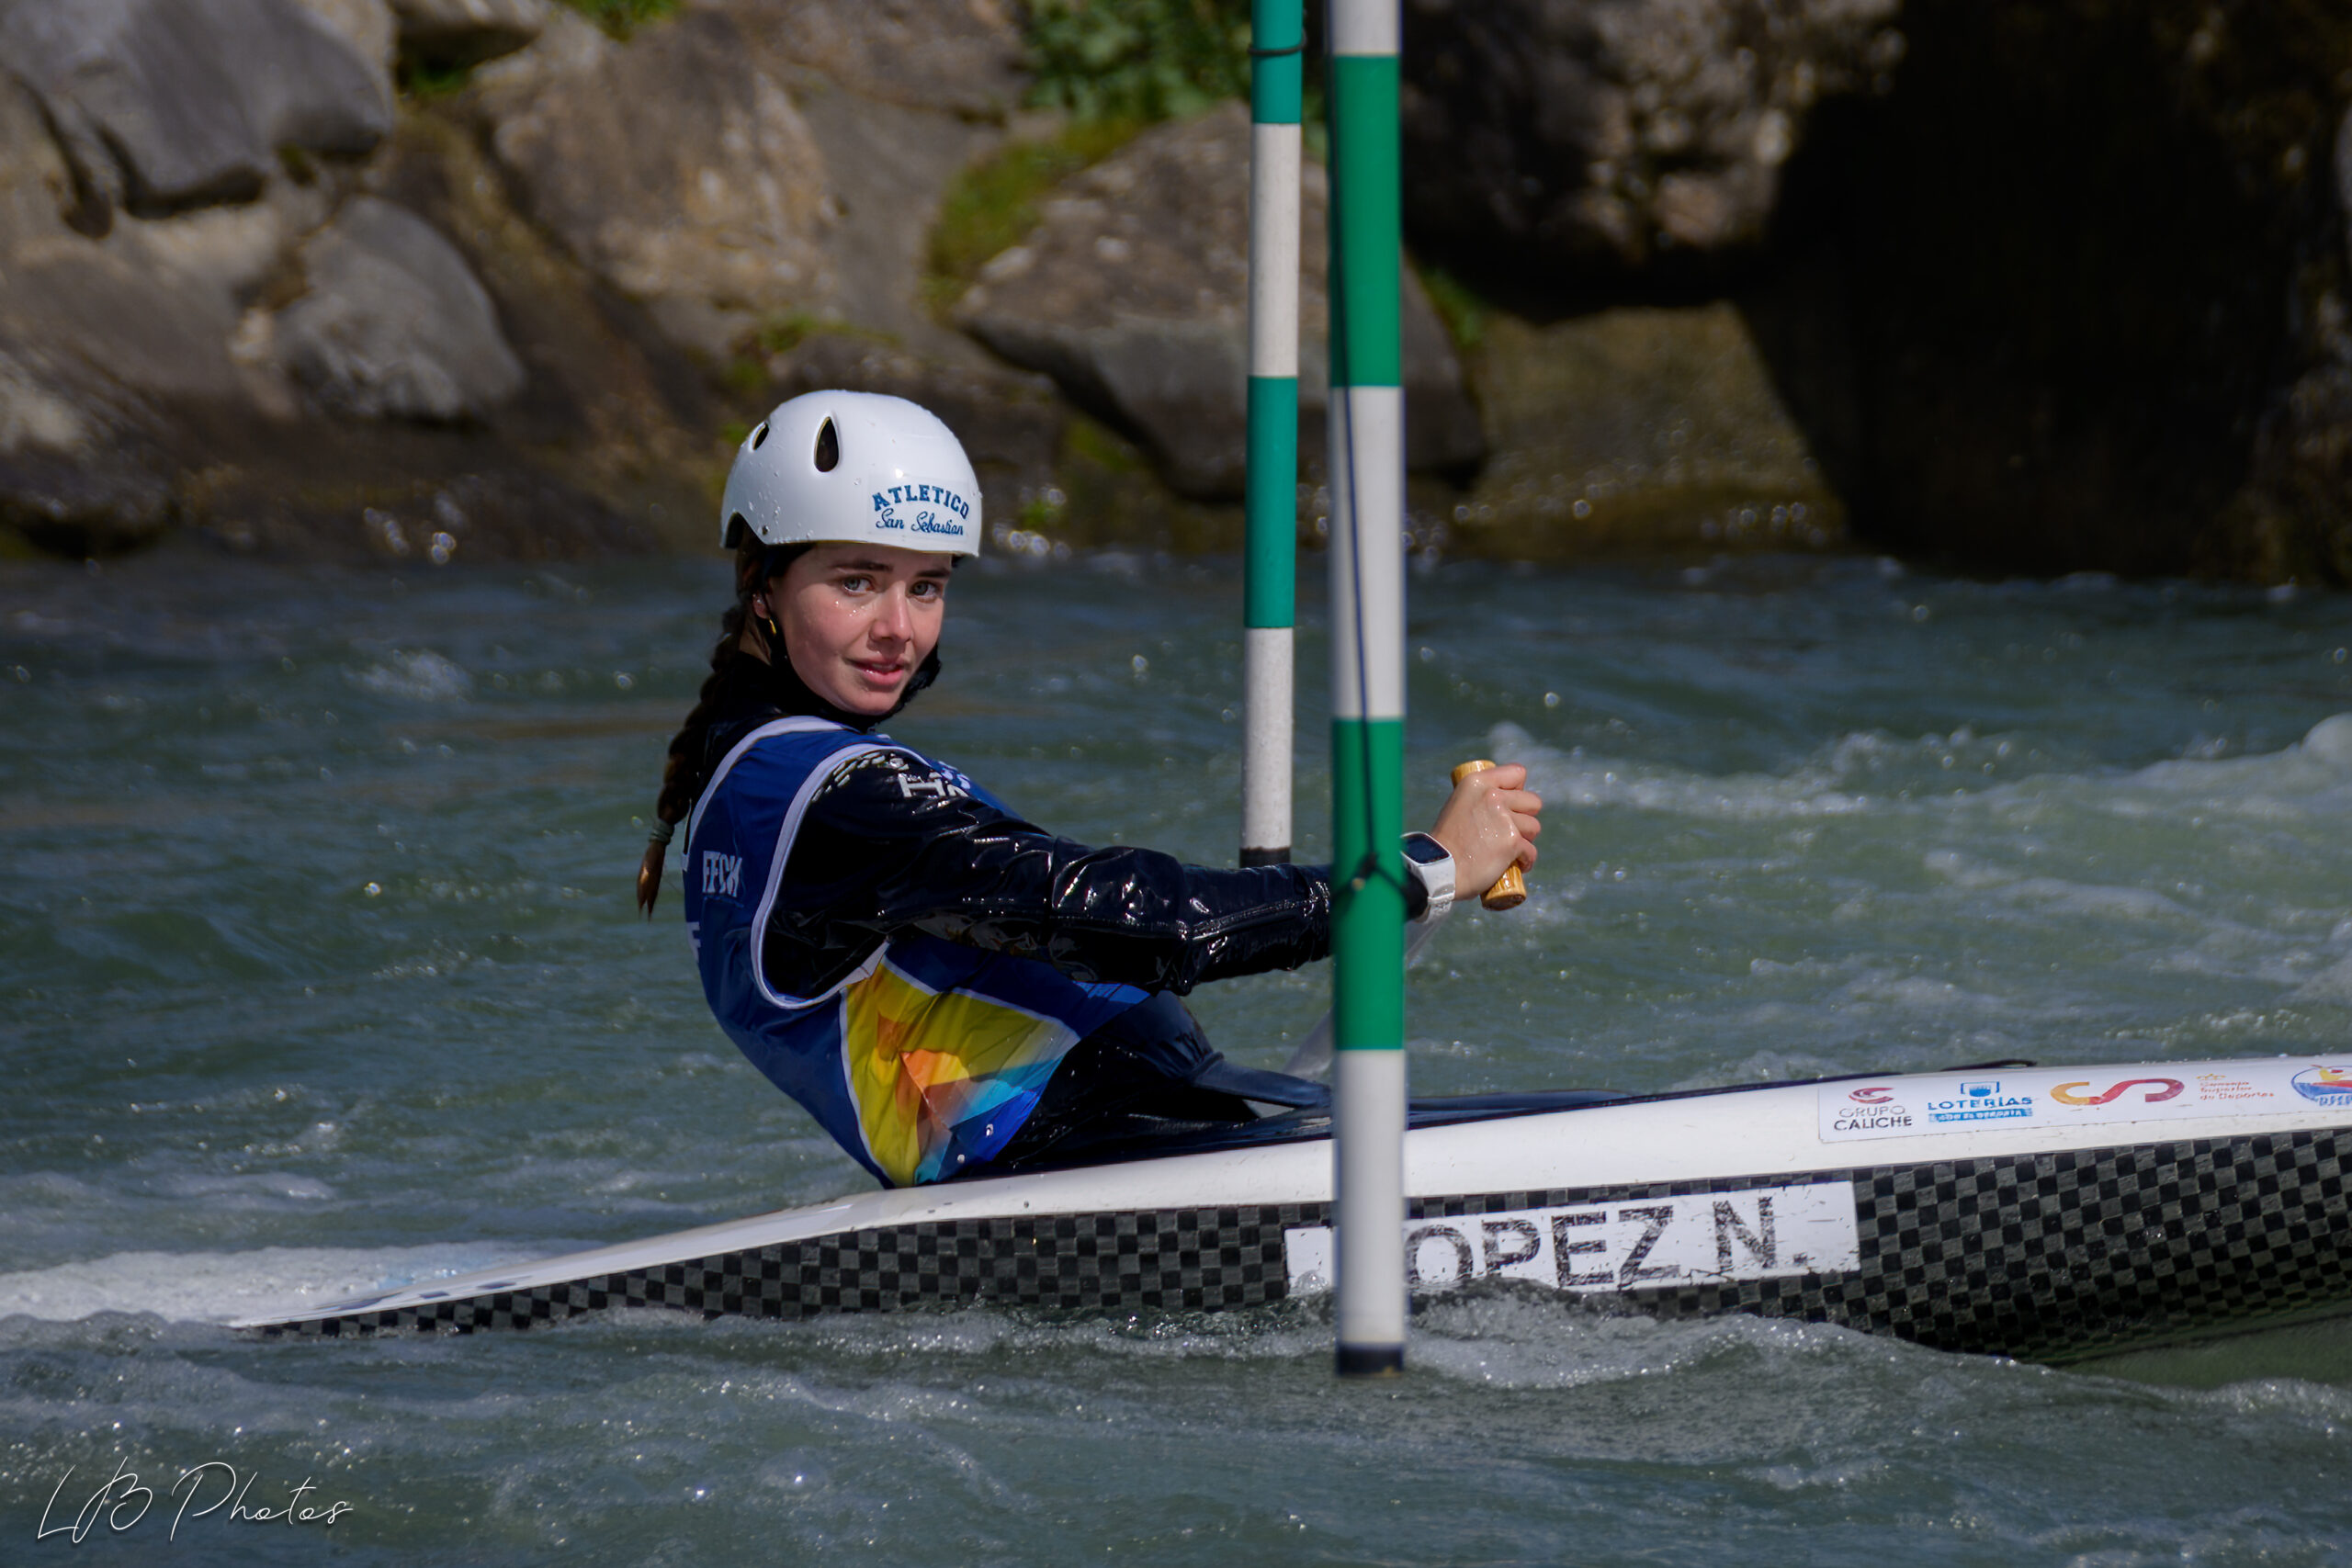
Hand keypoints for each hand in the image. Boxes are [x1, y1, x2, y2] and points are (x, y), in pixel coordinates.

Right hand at [1429, 762, 1540, 895]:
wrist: (1439, 868)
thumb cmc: (1447, 842)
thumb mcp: (1459, 804)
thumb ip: (1481, 798)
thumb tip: (1505, 799)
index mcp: (1478, 782)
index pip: (1517, 773)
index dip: (1518, 790)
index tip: (1510, 805)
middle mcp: (1492, 796)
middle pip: (1533, 801)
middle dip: (1525, 818)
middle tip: (1511, 831)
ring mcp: (1504, 819)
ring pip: (1534, 827)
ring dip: (1525, 840)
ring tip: (1510, 850)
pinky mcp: (1512, 842)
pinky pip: (1531, 851)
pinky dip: (1525, 861)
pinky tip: (1517, 865)